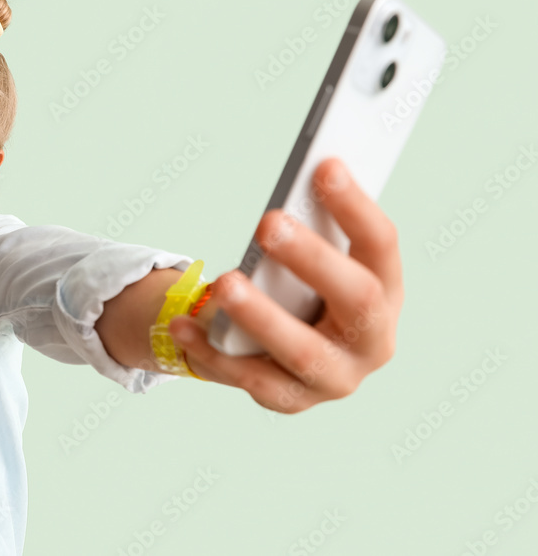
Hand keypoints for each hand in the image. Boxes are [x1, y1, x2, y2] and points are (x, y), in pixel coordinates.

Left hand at [168, 157, 401, 412]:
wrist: (277, 351)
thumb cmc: (299, 288)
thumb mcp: (309, 261)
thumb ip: (307, 228)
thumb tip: (296, 181)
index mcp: (386, 291)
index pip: (382, 245)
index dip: (356, 207)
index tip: (325, 166)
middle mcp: (373, 340)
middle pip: (356, 299)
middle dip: (313, 259)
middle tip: (268, 222)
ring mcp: (336, 377)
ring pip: (303, 351)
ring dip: (261, 315)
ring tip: (222, 283)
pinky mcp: (293, 401)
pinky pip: (252, 378)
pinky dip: (212, 350)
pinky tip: (181, 324)